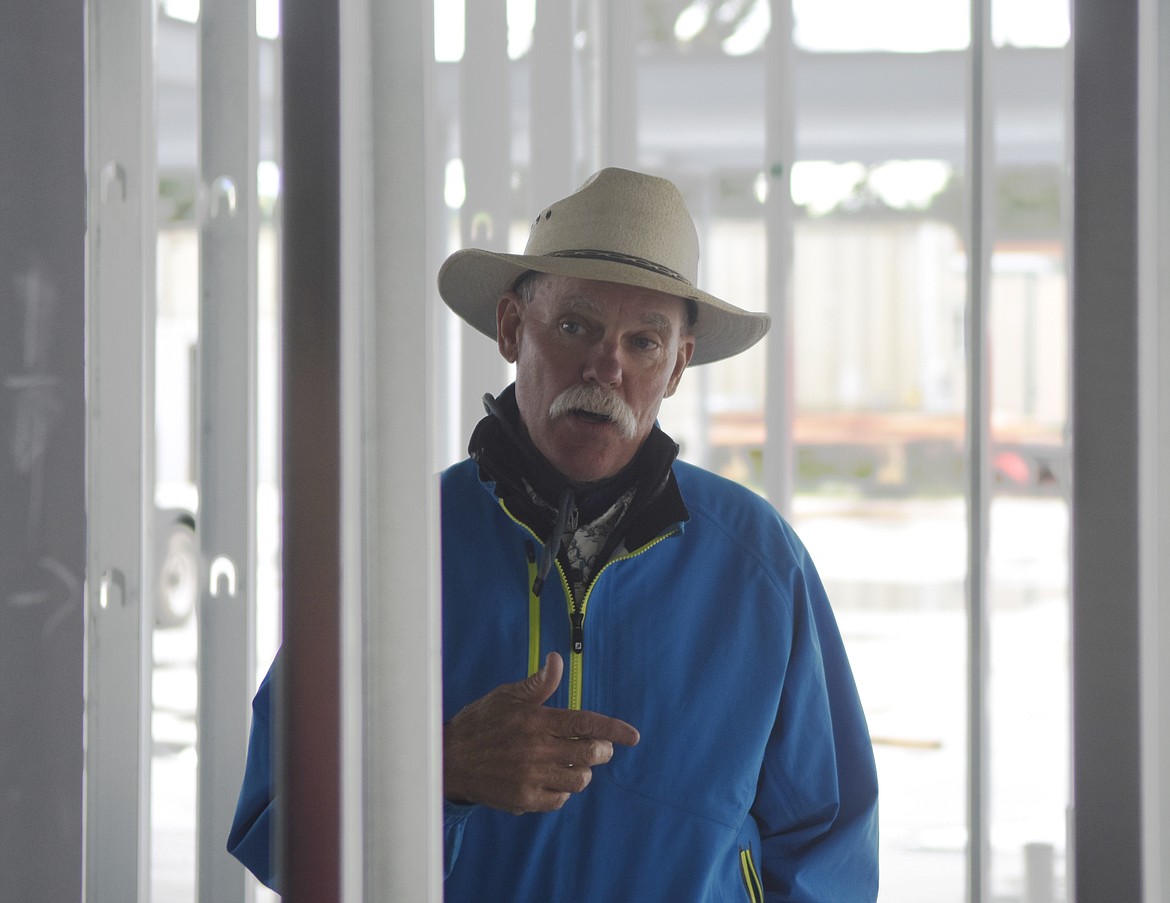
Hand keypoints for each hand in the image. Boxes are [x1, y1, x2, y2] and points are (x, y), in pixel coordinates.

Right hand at [443, 652, 639, 813]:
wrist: (448, 759)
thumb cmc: (480, 723)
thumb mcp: (506, 696)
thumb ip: (538, 684)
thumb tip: (557, 660)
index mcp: (536, 720)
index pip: (586, 723)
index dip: (614, 730)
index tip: (633, 736)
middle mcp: (537, 749)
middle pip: (589, 754)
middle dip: (601, 750)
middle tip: (596, 748)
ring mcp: (531, 777)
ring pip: (579, 779)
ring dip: (582, 771)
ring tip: (571, 762)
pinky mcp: (524, 799)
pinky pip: (560, 799)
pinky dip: (562, 790)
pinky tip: (552, 779)